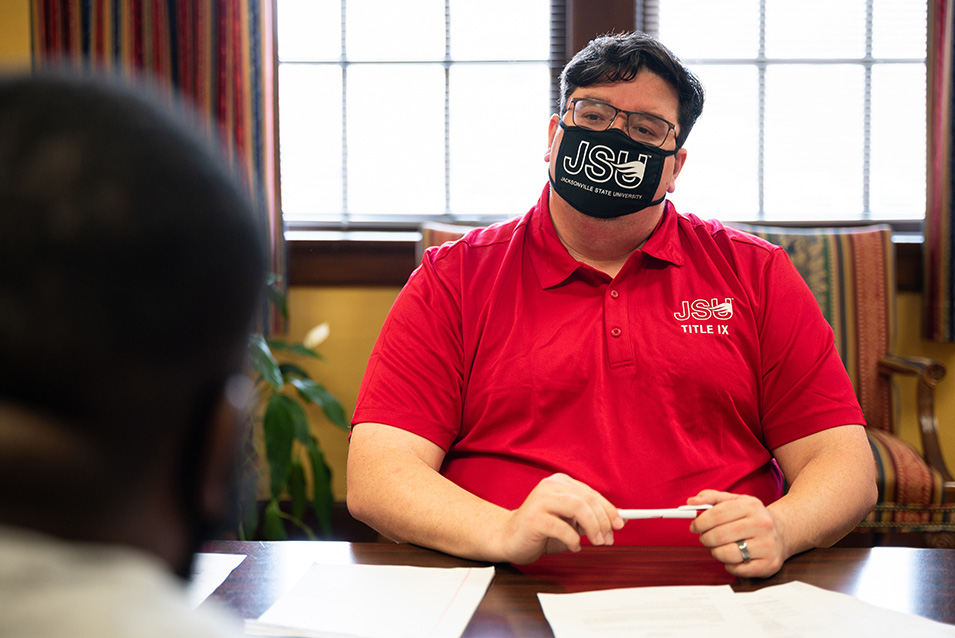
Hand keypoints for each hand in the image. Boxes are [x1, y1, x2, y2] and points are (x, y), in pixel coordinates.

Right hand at [496, 473, 624, 564]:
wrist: (508, 538)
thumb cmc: (541, 531)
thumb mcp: (570, 522)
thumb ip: (588, 519)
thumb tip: (617, 521)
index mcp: (560, 483)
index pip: (591, 493)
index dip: (609, 509)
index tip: (620, 524)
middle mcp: (550, 487)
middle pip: (587, 499)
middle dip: (603, 520)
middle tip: (608, 538)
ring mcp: (540, 500)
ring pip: (577, 507)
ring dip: (592, 527)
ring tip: (596, 542)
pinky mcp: (533, 518)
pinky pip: (562, 527)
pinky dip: (573, 540)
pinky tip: (574, 547)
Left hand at [687, 490, 785, 577]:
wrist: (781, 532)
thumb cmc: (752, 517)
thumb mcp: (735, 501)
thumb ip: (711, 497)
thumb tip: (691, 501)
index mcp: (752, 506)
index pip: (717, 514)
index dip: (701, 522)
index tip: (694, 526)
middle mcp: (762, 525)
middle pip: (720, 535)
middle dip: (706, 538)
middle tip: (705, 538)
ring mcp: (767, 546)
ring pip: (727, 554)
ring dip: (716, 552)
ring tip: (719, 547)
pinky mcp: (768, 565)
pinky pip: (737, 569)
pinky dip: (729, 565)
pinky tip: (733, 557)